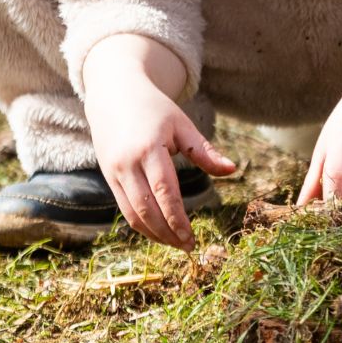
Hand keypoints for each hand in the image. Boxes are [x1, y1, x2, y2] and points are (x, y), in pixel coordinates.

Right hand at [79, 34, 237, 248]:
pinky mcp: (109, 177)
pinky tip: (158, 231)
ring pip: (132, 214)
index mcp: (150, 149)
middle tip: (187, 247)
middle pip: (147, 208)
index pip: (165, 191)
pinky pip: (124, 208)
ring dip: (154, 234)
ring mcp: (115, 172)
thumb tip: (232, 170)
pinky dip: (141, 224)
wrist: (114, 95)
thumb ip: (205, 151)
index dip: (177, 218)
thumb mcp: (182, 125)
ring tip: (175, 244)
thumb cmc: (155, 110)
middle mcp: (128, 163)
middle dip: (167, 233)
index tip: (191, 237)